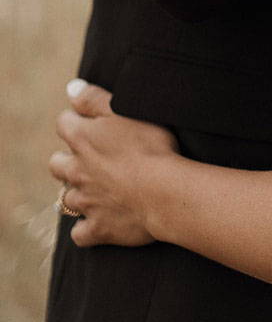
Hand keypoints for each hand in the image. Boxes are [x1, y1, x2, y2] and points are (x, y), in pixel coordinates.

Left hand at [49, 80, 178, 247]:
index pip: (64, 123)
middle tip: (91, 158)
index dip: (77, 121)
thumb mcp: (125, 110)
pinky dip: (85, 228)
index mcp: (83, 139)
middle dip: (68, 159)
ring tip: (96, 188)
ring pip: (67, 198)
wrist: (165, 191)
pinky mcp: (98, 228)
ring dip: (78, 192)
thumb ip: (94, 98)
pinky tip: (97, 221)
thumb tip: (71, 88)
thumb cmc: (151, 145)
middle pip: (56, 164)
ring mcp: (86, 202)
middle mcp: (77, 171)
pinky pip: (80, 233)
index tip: (93, 122)